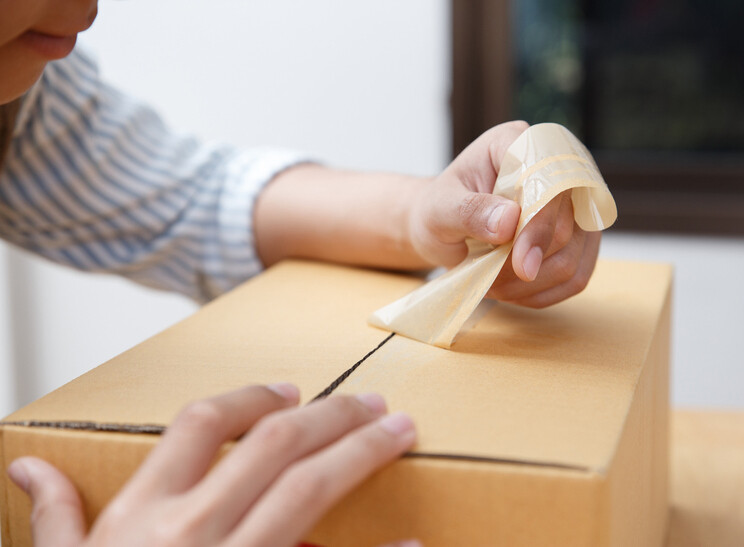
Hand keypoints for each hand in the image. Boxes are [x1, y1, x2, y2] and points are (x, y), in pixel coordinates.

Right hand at [7, 385, 417, 546]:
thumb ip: (55, 519)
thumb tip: (28, 468)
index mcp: (141, 517)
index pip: (201, 424)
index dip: (251, 396)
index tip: (290, 390)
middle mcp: (191, 533)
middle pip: (275, 444)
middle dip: (331, 414)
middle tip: (372, 401)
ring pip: (309, 489)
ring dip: (361, 453)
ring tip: (397, 431)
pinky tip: (412, 543)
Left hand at [408, 121, 600, 307]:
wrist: (444, 225)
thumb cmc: (439, 209)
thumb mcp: (439, 208)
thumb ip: (470, 211)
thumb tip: (509, 221)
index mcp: (518, 142)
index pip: (549, 183)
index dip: (538, 226)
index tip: (521, 266)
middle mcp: (557, 166)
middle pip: (566, 228)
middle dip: (524, 264)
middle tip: (487, 276)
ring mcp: (574, 204)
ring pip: (573, 259)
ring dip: (530, 285)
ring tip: (493, 284)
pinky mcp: (580, 238)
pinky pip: (576, 277)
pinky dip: (542, 294)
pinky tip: (513, 290)